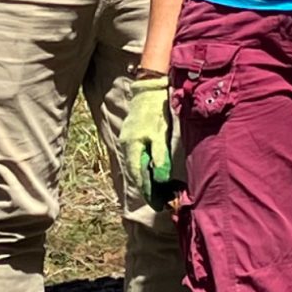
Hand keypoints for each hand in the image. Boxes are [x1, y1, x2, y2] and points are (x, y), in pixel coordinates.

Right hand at [122, 72, 180, 205]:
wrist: (150, 88)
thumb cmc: (156, 110)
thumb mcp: (160, 135)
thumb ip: (160, 157)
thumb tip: (161, 180)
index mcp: (131, 147)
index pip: (138, 176)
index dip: (148, 191)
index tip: (159, 204)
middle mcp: (127, 146)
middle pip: (136, 173)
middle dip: (149, 188)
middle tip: (164, 200)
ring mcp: (129, 140)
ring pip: (137, 166)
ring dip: (149, 178)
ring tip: (163, 190)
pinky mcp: (134, 136)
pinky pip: (139, 157)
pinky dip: (147, 167)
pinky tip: (157, 171)